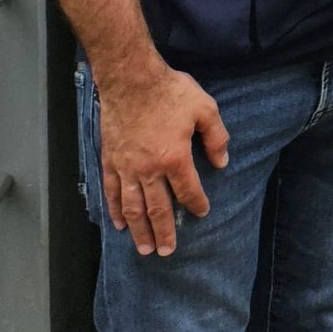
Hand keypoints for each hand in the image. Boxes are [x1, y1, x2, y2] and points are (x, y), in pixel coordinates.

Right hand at [95, 60, 227, 255]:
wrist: (131, 79)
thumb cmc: (171, 92)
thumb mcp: (206, 109)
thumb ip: (217, 138)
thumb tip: (222, 163)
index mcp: (175, 158)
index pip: (188, 191)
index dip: (196, 204)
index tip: (201, 213)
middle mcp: (149, 169)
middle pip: (157, 209)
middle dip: (164, 232)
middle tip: (167, 252)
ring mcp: (126, 168)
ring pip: (133, 207)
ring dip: (139, 231)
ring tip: (145, 249)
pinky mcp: (110, 161)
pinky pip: (111, 193)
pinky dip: (115, 211)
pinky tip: (120, 224)